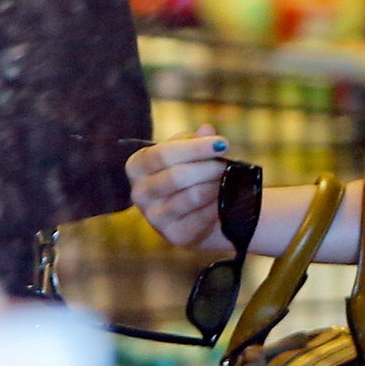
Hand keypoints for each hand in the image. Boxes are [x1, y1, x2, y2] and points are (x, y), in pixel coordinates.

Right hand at [125, 125, 228, 249]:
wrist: (199, 211)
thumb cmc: (193, 173)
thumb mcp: (191, 153)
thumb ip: (197, 140)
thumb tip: (206, 130)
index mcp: (137, 167)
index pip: (162, 154)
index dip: (195, 148)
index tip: (222, 143)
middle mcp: (139, 194)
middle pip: (177, 176)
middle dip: (208, 167)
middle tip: (226, 164)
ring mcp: (154, 218)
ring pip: (192, 196)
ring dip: (216, 186)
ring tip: (227, 180)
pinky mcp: (174, 235)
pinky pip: (202, 217)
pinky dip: (218, 205)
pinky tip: (225, 199)